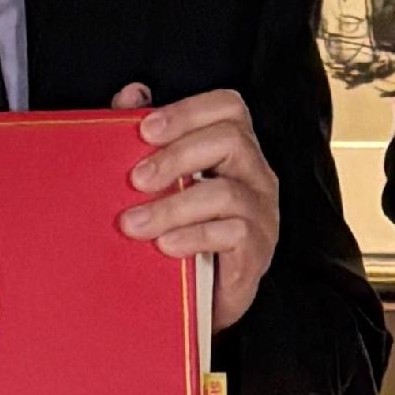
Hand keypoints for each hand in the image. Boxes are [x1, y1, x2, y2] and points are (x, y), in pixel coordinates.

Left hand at [113, 81, 280, 328]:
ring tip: (133, 224)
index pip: (229, 108)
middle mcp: (256, 175)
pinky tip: (165, 246)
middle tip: (135, 180)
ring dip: (173, 206)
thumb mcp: (161, 182)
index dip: (188, 111)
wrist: (197, 300)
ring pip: (226, 193)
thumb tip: (132, 93)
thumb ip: (148, 137)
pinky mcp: (257, 252)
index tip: (145, 130)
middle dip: (176, 156)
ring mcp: (262, 214)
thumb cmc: (180, 230)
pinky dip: (193, 237)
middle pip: (230, 140)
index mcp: (235, 150)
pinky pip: (233, 234)